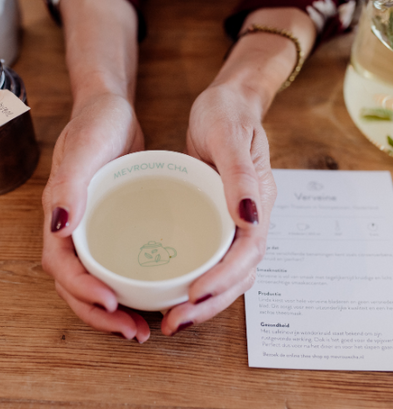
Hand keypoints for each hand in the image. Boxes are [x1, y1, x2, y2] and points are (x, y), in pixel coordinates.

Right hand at [41, 93, 150, 342]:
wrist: (112, 111)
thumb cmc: (96, 125)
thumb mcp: (83, 149)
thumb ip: (68, 187)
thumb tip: (58, 228)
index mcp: (61, 216)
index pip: (62, 266)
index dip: (82, 291)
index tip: (111, 303)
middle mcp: (74, 229)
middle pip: (77, 285)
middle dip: (101, 314)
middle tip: (133, 332)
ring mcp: (94, 229)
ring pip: (97, 280)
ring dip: (115, 309)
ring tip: (143, 327)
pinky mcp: (114, 225)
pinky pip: (115, 264)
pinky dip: (129, 285)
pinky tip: (151, 293)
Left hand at [161, 84, 276, 335]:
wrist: (227, 105)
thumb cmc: (227, 115)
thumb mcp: (229, 136)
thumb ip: (239, 175)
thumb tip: (248, 217)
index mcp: (257, 201)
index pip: (247, 252)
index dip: (223, 278)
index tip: (194, 294)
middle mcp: (249, 218)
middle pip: (238, 274)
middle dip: (209, 303)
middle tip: (174, 323)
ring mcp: (234, 221)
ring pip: (226, 273)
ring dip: (202, 301)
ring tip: (171, 318)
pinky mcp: (216, 219)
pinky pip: (211, 258)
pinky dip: (195, 280)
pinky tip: (172, 290)